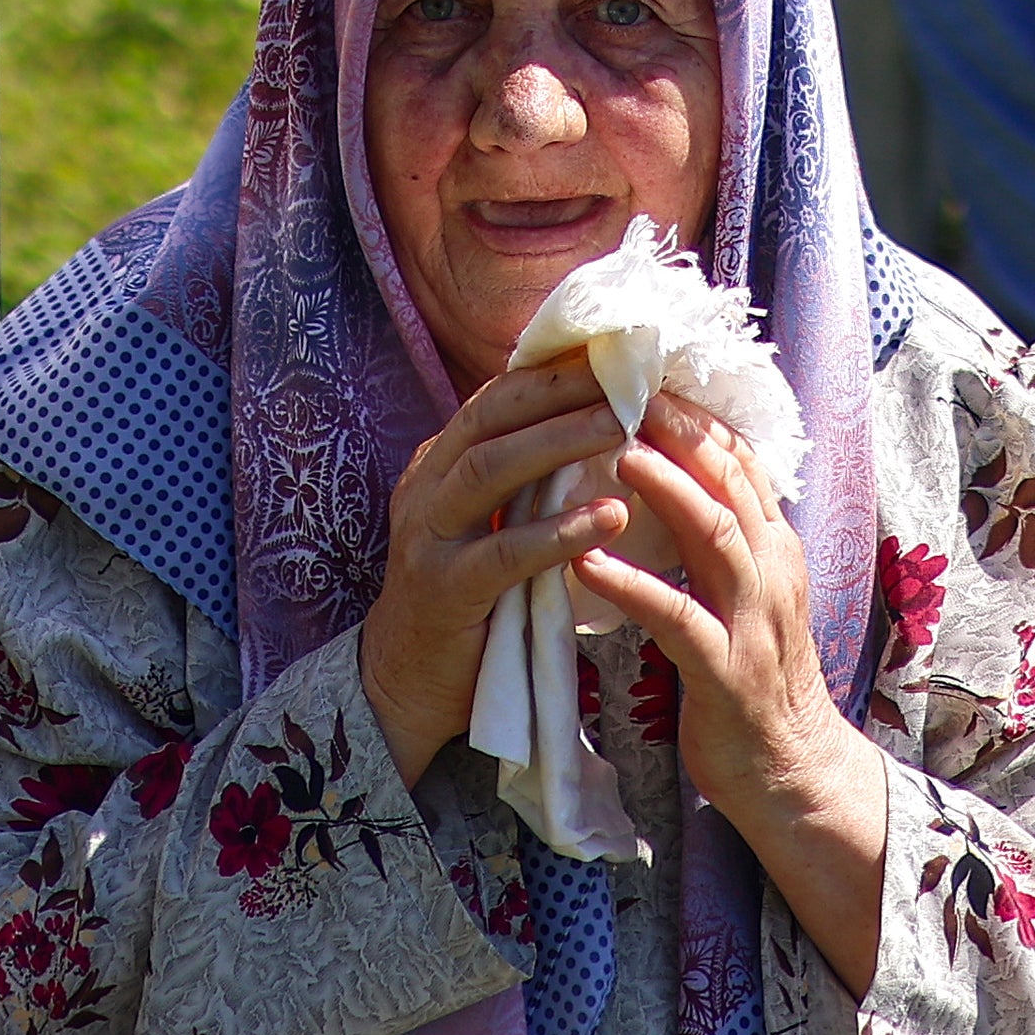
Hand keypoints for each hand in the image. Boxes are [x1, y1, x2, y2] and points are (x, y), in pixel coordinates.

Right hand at [356, 359, 633, 786]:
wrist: (407, 684)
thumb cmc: (470, 596)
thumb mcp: (491, 521)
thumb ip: (526, 476)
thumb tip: (599, 417)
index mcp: (441, 462)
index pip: (499, 395)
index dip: (556, 369)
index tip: (616, 350)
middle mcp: (427, 486)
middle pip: (492, 416)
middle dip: (561, 390)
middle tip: (626, 375)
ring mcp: (427, 537)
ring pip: (492, 469)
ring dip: (561, 442)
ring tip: (623, 425)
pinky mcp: (442, 591)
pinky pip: (503, 553)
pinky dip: (558, 531)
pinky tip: (610, 516)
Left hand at [578, 393, 890, 992]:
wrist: (787, 771)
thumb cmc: (747, 678)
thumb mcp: (740, 593)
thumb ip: (714, 537)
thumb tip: (672, 472)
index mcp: (772, 547)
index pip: (738, 458)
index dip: (694, 411)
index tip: (643, 370)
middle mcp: (773, 571)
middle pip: (731, 479)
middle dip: (680, 429)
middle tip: (624, 383)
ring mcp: (755, 620)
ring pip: (716, 534)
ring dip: (666, 489)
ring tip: (613, 452)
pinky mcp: (727, 671)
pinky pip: (678, 618)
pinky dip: (632, 586)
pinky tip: (587, 562)